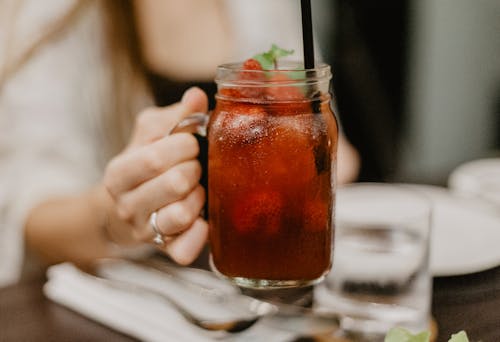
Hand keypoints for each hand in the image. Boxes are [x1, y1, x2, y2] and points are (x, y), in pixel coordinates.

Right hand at [103, 87, 208, 264]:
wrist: (127, 210)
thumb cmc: (143, 166)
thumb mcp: (150, 135)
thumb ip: (174, 116)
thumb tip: (196, 96)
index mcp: (119, 172)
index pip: (155, 157)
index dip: (184, 145)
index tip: (192, 142)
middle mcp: (127, 205)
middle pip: (175, 183)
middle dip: (196, 169)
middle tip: (197, 165)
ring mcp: (144, 230)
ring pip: (182, 216)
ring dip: (200, 197)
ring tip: (198, 189)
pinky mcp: (164, 250)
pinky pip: (185, 250)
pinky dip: (200, 234)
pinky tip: (204, 220)